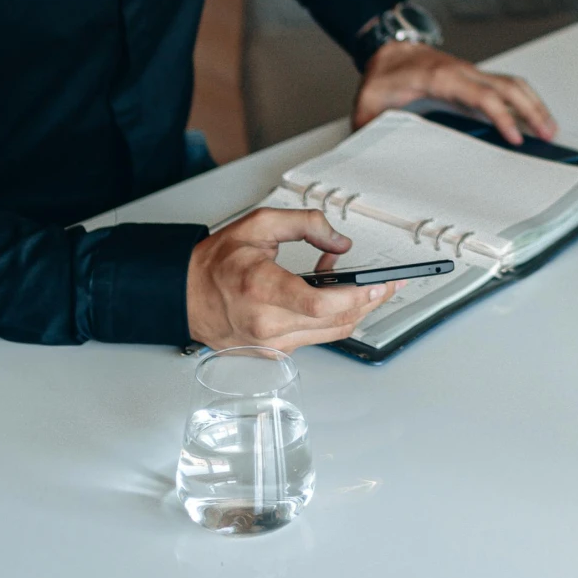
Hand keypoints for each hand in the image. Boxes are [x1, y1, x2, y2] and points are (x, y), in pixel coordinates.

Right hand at [186, 207, 392, 351]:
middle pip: (334, 321)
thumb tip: (341, 242)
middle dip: (370, 301)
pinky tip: (332, 296)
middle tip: (391, 284)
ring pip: (330, 333)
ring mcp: (270, 343)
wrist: (186, 295)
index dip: (356, 295)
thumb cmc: (217, 262)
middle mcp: (265, 323)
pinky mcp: (273, 352)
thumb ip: (306, 225)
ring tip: (367, 286)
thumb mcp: (260, 224)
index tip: (379, 283)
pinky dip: (331, 317)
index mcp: (260, 288)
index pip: (318, 304)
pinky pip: (315, 337)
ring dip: (355, 310)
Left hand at [352, 41, 557, 145]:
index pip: (482, 95)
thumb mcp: (371, 101)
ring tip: (550, 127)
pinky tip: (532, 113)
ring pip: (512, 83)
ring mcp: (471, 73)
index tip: (516, 136)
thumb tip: (370, 150)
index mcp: (442, 78)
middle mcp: (463, 73)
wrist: (389, 50)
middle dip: (533, 109)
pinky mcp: (474, 78)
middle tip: (549, 134)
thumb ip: (371, 126)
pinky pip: (507, 85)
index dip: (502, 116)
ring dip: (534, 103)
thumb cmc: (385, 74)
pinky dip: (525, 98)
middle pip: (508, 87)